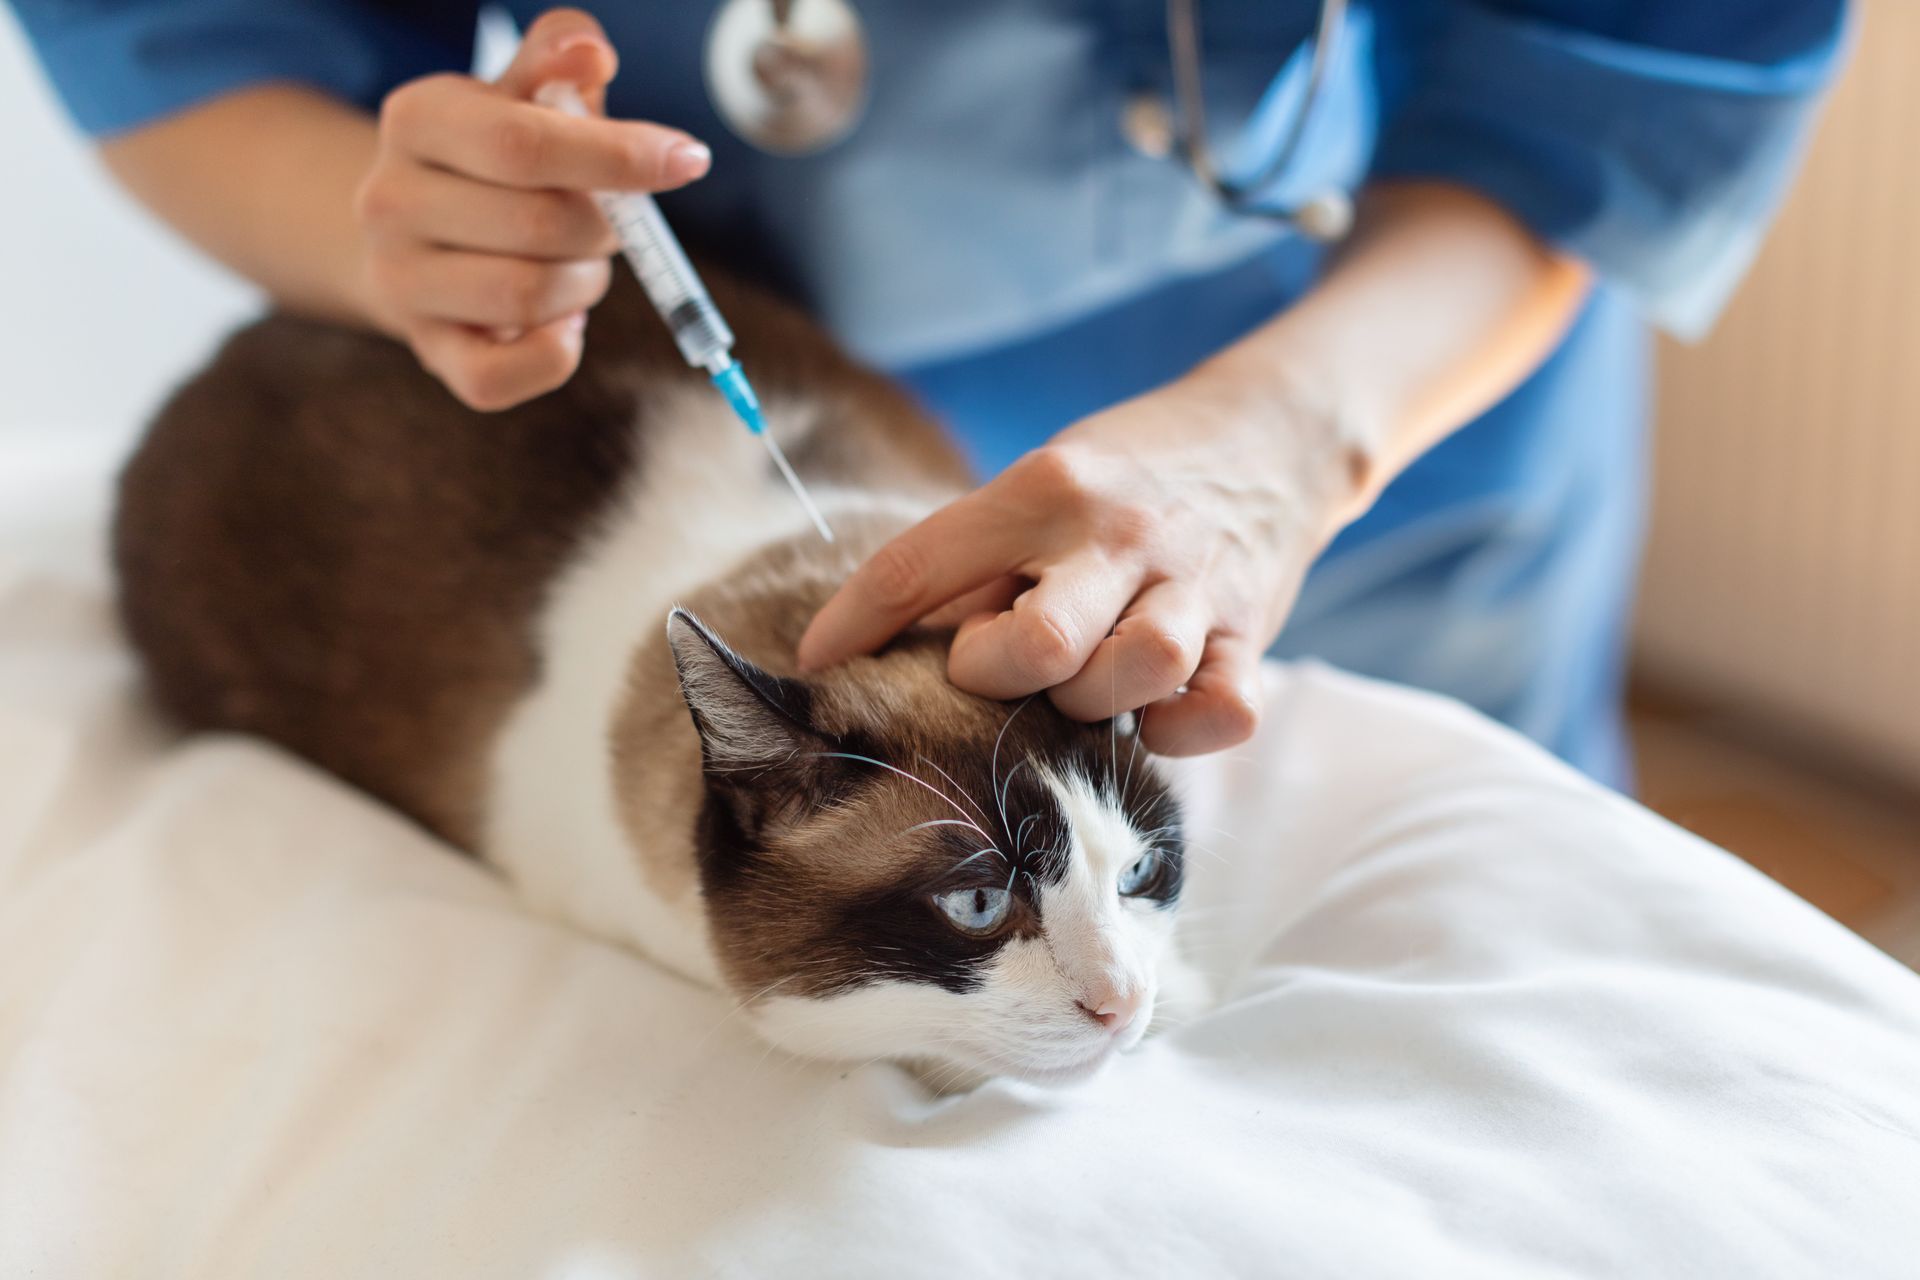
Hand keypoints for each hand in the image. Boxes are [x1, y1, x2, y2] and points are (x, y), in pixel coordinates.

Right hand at [352, 9, 711, 409]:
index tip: (687, 160)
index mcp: (416, 119)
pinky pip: (505, 377)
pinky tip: (560, 321)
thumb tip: (590, 51)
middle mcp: (390, 201)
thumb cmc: (492, 162)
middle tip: (609, 221)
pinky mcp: (428, 352)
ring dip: (586, 285)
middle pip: (543, 224)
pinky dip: (557, 352)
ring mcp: (400, 282)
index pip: (525, 144)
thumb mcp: (521, 96)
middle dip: (606, 227)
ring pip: (533, 296)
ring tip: (577, 265)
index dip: (619, 156)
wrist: (418, 239)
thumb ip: (557, 65)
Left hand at [797, 371, 1358, 754]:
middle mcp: (1120, 534)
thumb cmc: (1128, 477)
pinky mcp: (1253, 634)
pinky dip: (1181, 730)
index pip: (920, 563)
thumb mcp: (1044, 484)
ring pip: (1136, 673)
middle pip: (1038, 645)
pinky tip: (1154, 713)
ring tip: (1082, 683)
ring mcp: (1195, 586)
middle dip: (997, 675)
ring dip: (1093, 702)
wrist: (1275, 435)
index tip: (817, 666)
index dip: (853, 624)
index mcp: (1046, 487)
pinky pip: (1221, 711)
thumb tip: (881, 650)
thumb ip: (977, 561)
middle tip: (999, 665)